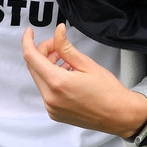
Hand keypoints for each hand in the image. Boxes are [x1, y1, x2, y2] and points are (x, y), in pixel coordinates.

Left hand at [22, 24, 146, 137]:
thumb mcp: (86, 63)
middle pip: (33, 67)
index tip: (30, 32)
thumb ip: (66, 47)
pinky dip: (52, 78)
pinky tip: (67, 73)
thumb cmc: (107, 91)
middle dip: (42, 52)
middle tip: (58, 45)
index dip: (27, 41)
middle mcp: (50, 98)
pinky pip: (46, 91)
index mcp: (57, 83)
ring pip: (39, 78)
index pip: (31, 57)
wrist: (118, 115)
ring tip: (66, 59)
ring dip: (47, 65)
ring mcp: (51, 108)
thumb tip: (58, 31)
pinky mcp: (55, 113)